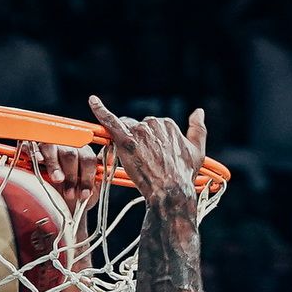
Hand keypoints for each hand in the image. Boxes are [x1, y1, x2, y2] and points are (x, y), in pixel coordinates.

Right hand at [21, 140, 105, 212]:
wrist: (61, 206)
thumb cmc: (76, 195)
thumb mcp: (91, 189)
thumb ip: (99, 176)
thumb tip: (112, 159)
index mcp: (84, 153)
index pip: (88, 159)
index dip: (86, 177)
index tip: (84, 194)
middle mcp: (68, 146)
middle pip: (71, 153)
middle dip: (71, 175)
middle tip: (70, 194)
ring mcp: (51, 146)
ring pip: (53, 148)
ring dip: (55, 165)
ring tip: (58, 180)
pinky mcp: (34, 149)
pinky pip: (34, 145)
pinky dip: (35, 151)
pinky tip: (39, 160)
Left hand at [88, 97, 206, 204]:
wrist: (171, 191)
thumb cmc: (184, 175)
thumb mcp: (197, 151)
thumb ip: (198, 129)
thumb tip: (198, 111)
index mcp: (168, 124)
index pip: (151, 128)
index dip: (148, 143)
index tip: (150, 157)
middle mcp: (153, 123)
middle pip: (136, 128)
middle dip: (136, 142)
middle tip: (141, 162)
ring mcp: (139, 131)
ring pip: (124, 129)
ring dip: (124, 142)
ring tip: (132, 160)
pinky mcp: (125, 140)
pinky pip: (110, 121)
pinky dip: (100, 110)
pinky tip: (92, 101)